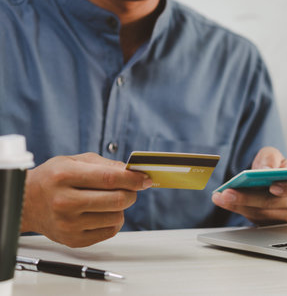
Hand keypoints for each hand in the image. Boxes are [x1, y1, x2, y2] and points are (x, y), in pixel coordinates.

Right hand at [21, 152, 151, 246]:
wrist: (26, 203)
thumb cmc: (53, 178)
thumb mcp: (74, 161)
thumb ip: (105, 164)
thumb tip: (133, 172)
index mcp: (65, 176)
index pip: (109, 178)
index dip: (133, 179)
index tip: (145, 178)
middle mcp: (65, 201)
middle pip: (117, 200)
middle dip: (131, 193)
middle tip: (131, 188)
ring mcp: (69, 224)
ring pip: (117, 217)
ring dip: (121, 207)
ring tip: (109, 200)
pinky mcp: (73, 240)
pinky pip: (110, 231)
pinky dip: (113, 220)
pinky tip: (102, 212)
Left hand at [212, 147, 286, 224]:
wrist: (270, 181)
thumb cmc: (275, 167)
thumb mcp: (273, 155)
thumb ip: (270, 158)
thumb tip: (266, 170)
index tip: (272, 187)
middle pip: (271, 203)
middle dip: (247, 197)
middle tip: (228, 193)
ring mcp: (285, 218)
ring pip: (260, 213)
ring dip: (237, 205)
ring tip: (221, 196)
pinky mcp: (271, 226)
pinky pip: (253, 220)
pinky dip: (237, 209)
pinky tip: (224, 201)